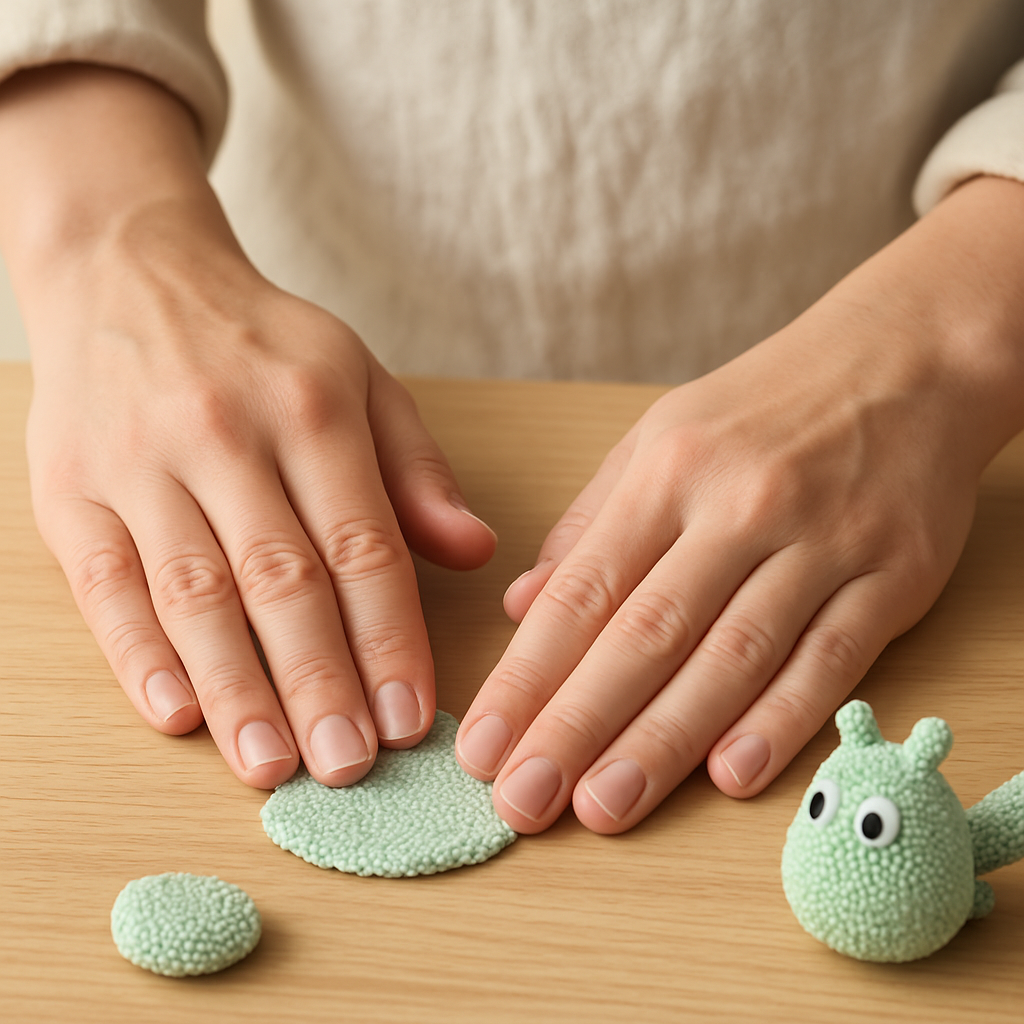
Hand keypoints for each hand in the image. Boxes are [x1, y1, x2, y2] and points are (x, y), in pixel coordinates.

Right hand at [1, 67, 494, 788]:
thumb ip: (417, 472)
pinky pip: (109, 584)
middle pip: (282, 583)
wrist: (129, 272)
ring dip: (237, 691)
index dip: (390, 640)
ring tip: (273, 768)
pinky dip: (141, 657)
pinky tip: (178, 716)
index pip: (363, 547)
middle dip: (320, 684)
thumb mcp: (360, 379)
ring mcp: (142, 462)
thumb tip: (476, 553)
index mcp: (314, 409)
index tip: (412, 718)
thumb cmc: (263, 344)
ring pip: (196, 595)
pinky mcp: (73, 489)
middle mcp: (227, 435)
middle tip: (350, 767)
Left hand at [456, 176, 1023, 833]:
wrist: (906, 358)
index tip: (482, 744)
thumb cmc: (765, 406)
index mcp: (668, 471)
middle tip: (522, 800)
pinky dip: (780, 720)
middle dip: (575, 726)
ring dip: (662, 743)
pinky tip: (729, 775)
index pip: (582, 591)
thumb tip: (522, 604)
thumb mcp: (660, 438)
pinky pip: (831, 659)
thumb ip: (590, 523)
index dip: (526, 676)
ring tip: (602, 808)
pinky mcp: (894, 574)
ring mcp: (822, 542)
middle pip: (645, 635)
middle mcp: (738, 506)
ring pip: (730, 658)